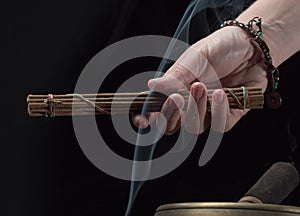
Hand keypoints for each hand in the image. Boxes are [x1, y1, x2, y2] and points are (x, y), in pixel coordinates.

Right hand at [133, 26, 267, 134]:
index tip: (143, 119)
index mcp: (176, 90)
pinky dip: (218, 112)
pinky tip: (221, 94)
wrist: (252, 47)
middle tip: (176, 98)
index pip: (157, 111)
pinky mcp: (228, 116)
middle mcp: (190, 104)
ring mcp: (208, 112)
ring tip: (201, 87)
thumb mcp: (195, 57)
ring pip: (194, 128)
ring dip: (195, 110)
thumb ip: (175, 75)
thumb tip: (152, 86)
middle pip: (172, 126)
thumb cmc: (220, 48)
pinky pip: (219, 127)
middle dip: (171, 115)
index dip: (148, 118)